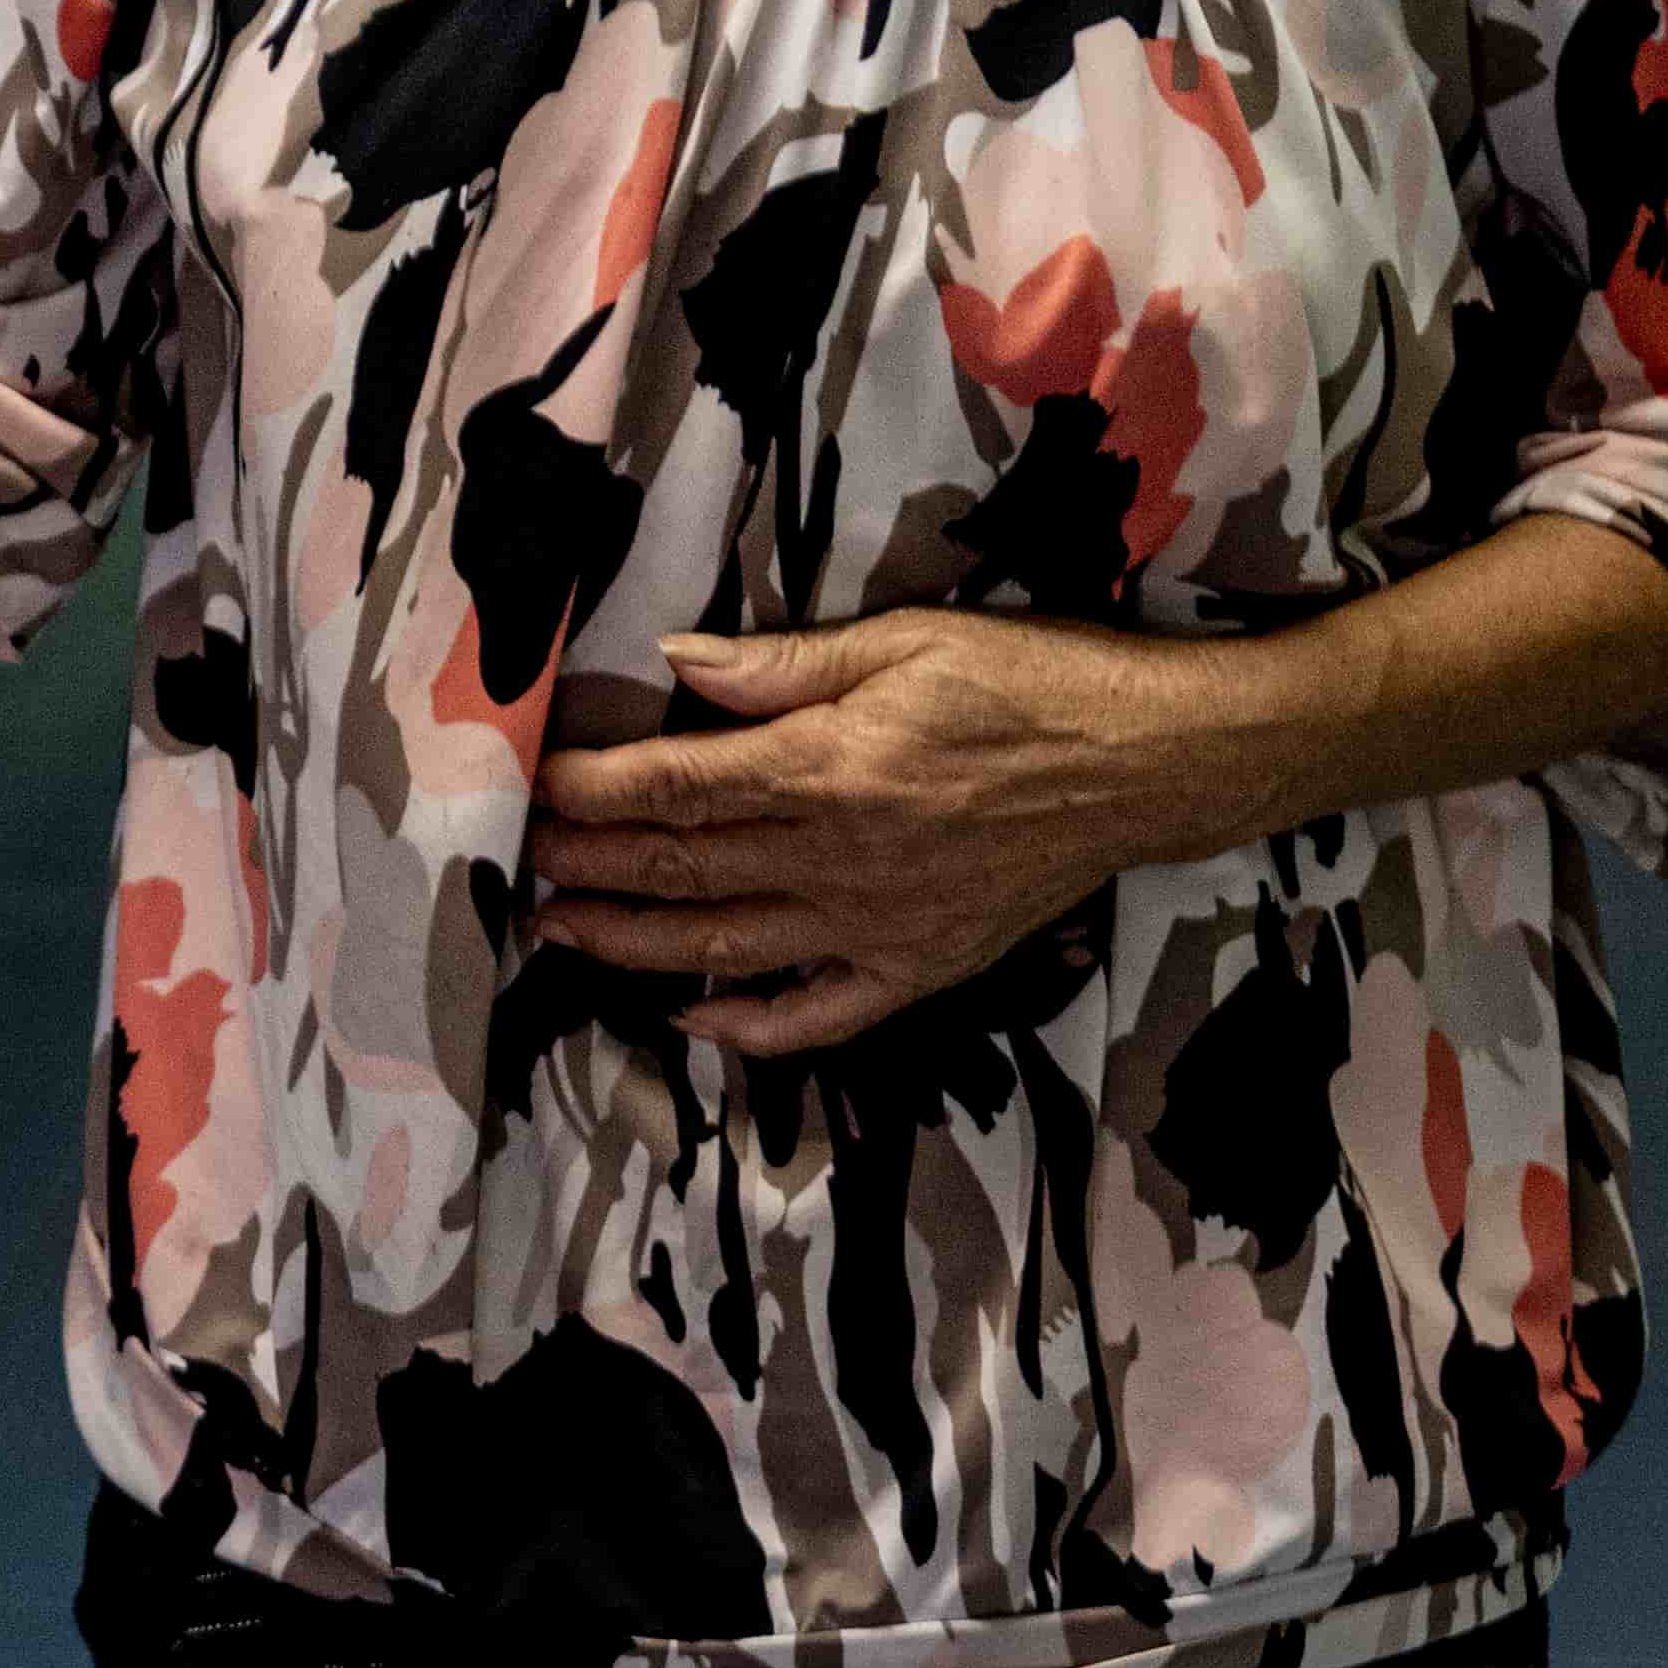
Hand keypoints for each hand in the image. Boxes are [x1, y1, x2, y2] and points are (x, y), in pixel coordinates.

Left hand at [523, 608, 1257, 1056]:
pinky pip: (818, 1016)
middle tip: (512, 861)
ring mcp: (876, 925)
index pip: (670, 786)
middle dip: (584, 866)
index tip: (529, 782)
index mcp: (825, 768)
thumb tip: (675, 661)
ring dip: (629, 943)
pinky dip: (749, 1027)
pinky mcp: (921, 967)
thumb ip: (784, 663)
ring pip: (723, 948)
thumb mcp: (908, 640)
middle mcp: (837, 858)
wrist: (1155, 763)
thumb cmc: (1037, 680)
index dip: (587, 790)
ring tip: (558, 931)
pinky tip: (692, 1019)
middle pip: (679, 869)